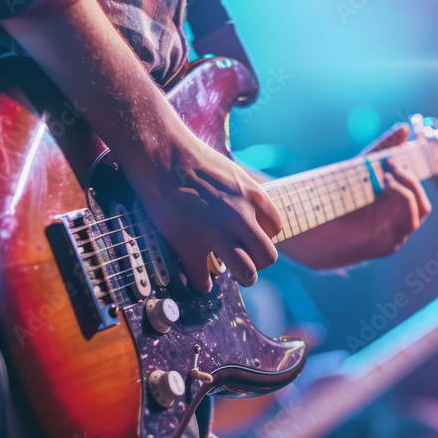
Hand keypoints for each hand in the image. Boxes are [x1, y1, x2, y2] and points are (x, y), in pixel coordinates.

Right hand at [127, 129, 281, 291]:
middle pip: (267, 257)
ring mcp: (217, 234)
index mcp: (253, 197)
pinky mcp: (190, 245)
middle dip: (258, 262)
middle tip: (247, 261)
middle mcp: (241, 218)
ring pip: (246, 273)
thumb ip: (243, 196)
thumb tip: (245, 214)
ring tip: (234, 276)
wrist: (161, 154)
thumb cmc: (192, 157)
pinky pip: (204, 279)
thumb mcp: (232, 173)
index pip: (276, 229)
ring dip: (242, 277)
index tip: (252, 238)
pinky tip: (201, 281)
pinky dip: (203, 283)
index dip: (264, 236)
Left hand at [276, 123, 431, 268]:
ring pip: (421, 210)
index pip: (416, 188)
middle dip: (411, 178)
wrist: (312, 230)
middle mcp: (397, 220)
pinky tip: (386, 189)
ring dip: (410, 188)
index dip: (416, 170)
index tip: (401, 153)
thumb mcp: (359, 170)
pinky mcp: (389, 245)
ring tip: (387, 176)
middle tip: (391, 164)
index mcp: (392, 205)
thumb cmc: (335, 201)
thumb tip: (405, 129)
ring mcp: (396, 233)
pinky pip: (409, 222)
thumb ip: (381, 150)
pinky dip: (404, 201)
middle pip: (422, 200)